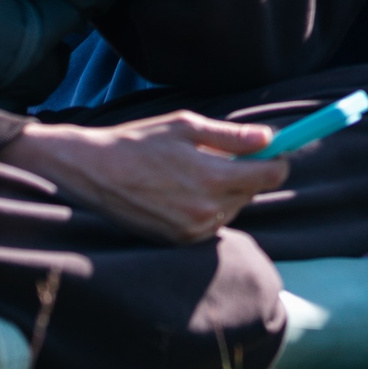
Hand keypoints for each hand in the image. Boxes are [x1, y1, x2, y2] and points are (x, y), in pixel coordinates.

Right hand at [0, 112, 290, 243]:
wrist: (91, 172)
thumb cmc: (138, 142)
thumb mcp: (186, 127)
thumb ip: (231, 136)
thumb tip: (270, 138)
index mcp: (212, 178)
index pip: (271, 176)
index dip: (276, 160)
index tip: (271, 150)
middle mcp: (206, 210)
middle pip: (253, 192)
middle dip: (248, 173)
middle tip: (222, 155)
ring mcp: (192, 229)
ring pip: (233, 208)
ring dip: (227, 191)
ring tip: (193, 171)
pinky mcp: (177, 240)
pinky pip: (211, 223)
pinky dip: (208, 207)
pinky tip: (182, 190)